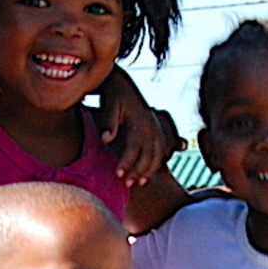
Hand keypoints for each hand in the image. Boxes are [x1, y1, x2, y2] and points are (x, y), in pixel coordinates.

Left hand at [93, 73, 170, 187]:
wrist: (122, 84)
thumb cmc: (113, 95)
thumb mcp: (109, 105)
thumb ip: (108, 123)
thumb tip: (106, 139)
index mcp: (141, 120)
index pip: (135, 145)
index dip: (127, 161)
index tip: (118, 174)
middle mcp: (152, 125)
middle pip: (150, 153)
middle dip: (139, 170)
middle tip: (127, 184)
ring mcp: (156, 128)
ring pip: (158, 154)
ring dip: (150, 170)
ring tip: (140, 183)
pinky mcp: (156, 130)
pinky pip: (161, 150)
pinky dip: (157, 163)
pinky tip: (149, 174)